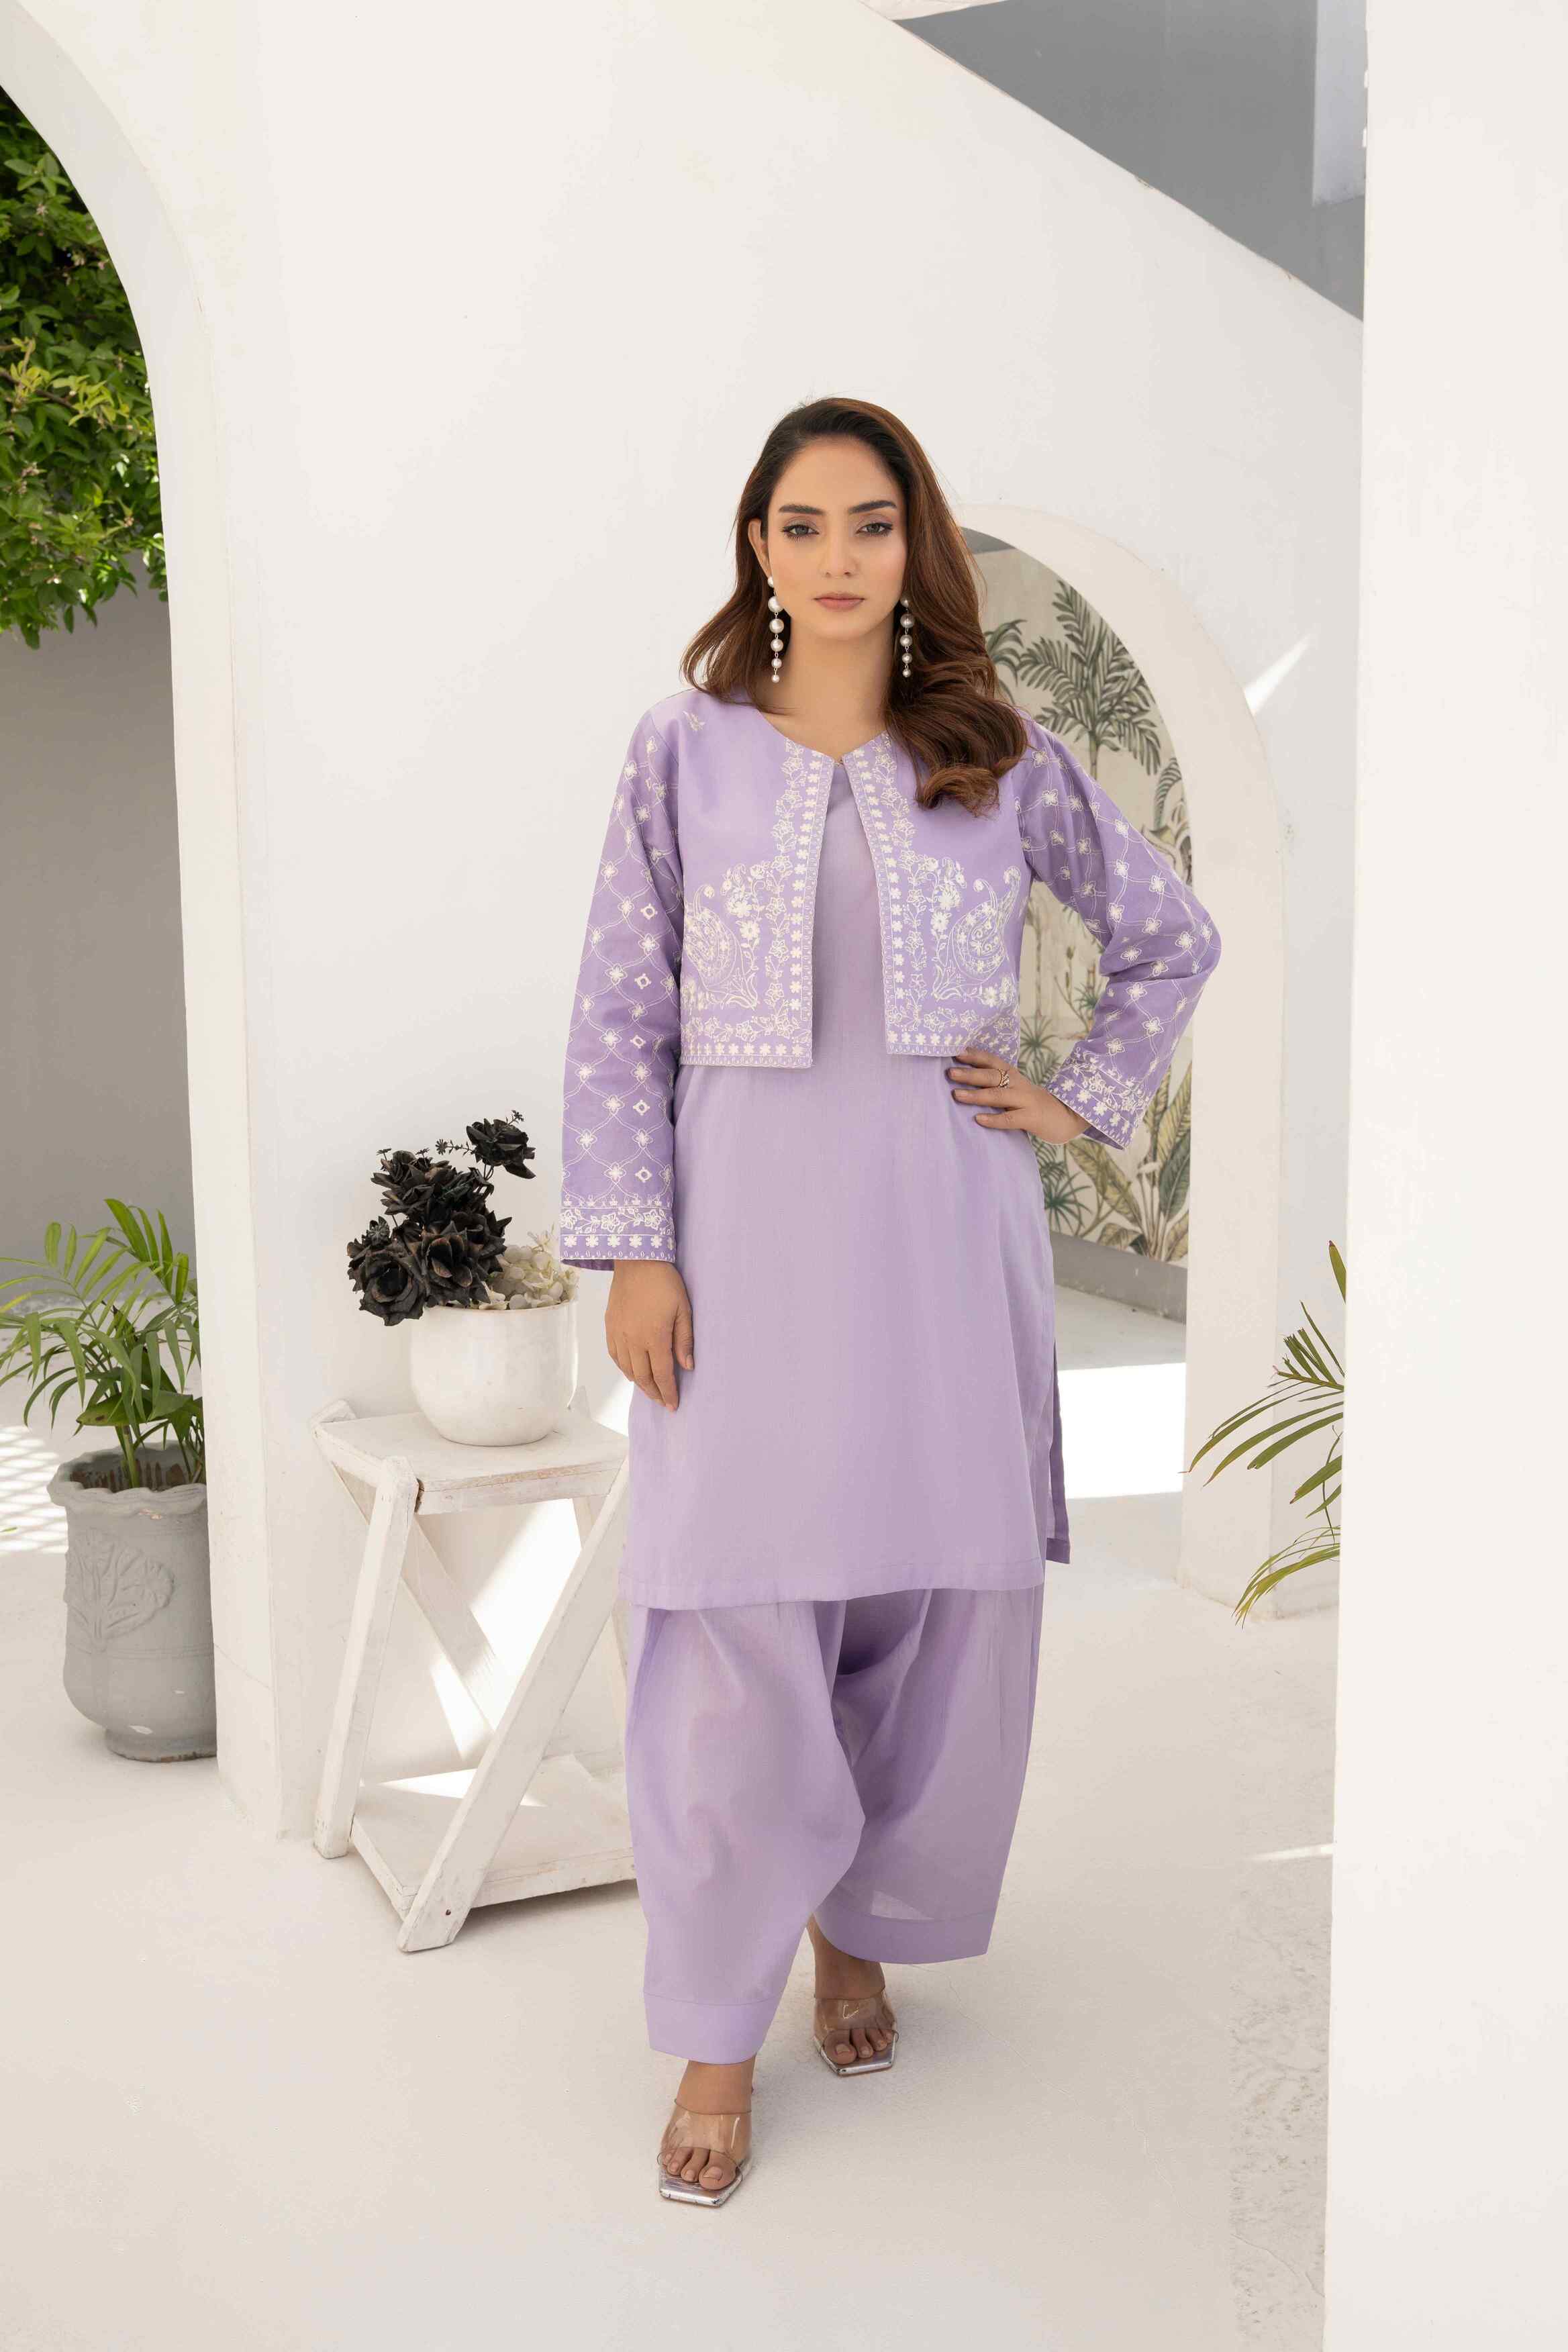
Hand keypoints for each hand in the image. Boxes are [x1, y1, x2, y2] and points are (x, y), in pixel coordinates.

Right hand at [607, 1259, 693, 1410]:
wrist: (637, 1261)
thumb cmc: (664, 1283)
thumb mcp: (683, 1309)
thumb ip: (684, 1340)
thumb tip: (687, 1366)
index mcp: (654, 1337)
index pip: (661, 1374)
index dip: (668, 1392)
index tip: (673, 1405)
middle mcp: (633, 1340)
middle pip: (643, 1376)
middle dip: (654, 1392)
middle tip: (663, 1401)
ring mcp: (618, 1334)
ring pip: (627, 1369)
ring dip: (639, 1383)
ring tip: (650, 1389)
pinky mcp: (610, 1326)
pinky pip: (615, 1355)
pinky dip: (624, 1368)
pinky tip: (632, 1371)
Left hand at [946, 1050, 1089, 1144]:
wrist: (1067, 1117)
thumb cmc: (1033, 1104)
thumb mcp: (1017, 1089)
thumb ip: (998, 1085)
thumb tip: (966, 1079)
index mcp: (1014, 1076)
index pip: (993, 1061)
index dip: (975, 1056)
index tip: (956, 1052)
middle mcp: (1019, 1085)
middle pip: (992, 1076)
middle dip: (970, 1073)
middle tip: (950, 1072)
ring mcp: (1026, 1101)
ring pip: (998, 1095)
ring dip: (976, 1095)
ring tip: (956, 1094)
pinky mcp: (1031, 1118)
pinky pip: (1009, 1119)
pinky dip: (993, 1119)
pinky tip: (978, 1119)